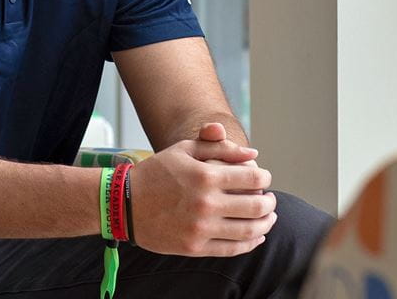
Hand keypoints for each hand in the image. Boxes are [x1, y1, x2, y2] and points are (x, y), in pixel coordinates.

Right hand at [128, 133, 276, 256]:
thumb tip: (252, 153)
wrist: (126, 202)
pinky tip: (255, 236)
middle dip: (269, 202)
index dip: (264, 178)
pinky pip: (232, 249)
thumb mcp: (184, 149)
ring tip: (268, 217)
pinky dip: (250, 243)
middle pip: (256, 206)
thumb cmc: (157, 171)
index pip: (251, 178)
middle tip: (270, 199)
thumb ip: (218, 147)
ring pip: (248, 231)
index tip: (265, 178)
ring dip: (265, 224)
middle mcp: (206, 204)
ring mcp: (201, 228)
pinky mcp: (195, 247)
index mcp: (205, 176)